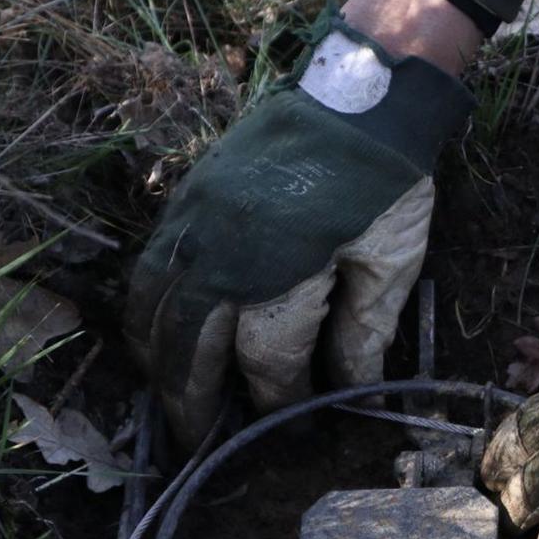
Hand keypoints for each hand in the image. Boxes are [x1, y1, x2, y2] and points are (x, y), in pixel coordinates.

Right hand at [125, 8, 471, 446]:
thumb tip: (356, 394)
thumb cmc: (384, 184)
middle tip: (197, 441)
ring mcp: (196, 222)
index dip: (279, 399)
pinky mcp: (187, 200)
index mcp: (282, 269)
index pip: (267, 359)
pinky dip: (148, 309)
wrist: (357, 96)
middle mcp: (224, 250)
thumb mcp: (391, 261)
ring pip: (154, 307)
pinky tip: (160, 332)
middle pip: (190, 343)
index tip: (294, 424)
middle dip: (191, 398)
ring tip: (168, 393)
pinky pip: (149, 265)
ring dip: (156, 358)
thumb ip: (366, 331)